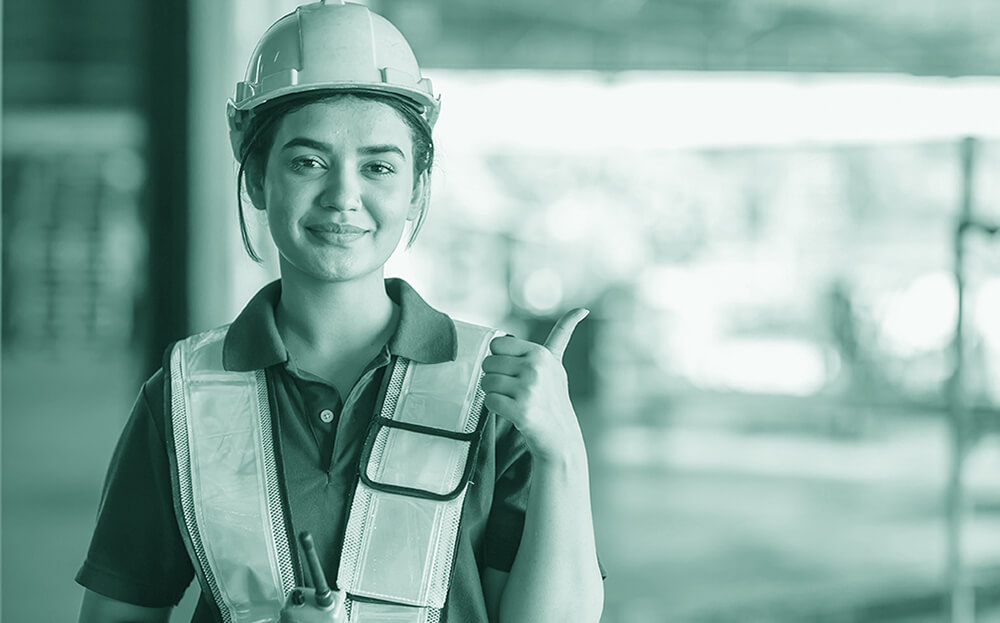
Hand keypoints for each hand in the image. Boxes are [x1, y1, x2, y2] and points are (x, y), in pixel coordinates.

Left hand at [481, 308, 588, 462]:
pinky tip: (511, 412)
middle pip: (488, 363)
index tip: (516, 372)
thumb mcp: (556, 363)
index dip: (501, 360)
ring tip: (514, 401)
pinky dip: (495, 409)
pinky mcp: (522, 411)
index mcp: (541, 353)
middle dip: (496, 378)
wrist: (561, 437)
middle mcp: (536, 368)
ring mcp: (529, 390)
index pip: (497, 344)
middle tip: (514, 390)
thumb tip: (583, 309)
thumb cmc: (553, 397)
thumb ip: (562, 334)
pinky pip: (489, 402)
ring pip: (486, 383)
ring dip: (495, 394)